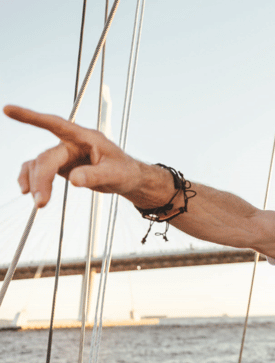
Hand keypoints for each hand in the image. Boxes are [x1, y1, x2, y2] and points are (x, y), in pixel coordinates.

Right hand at [5, 105, 142, 207]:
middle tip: (41, 203)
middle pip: (47, 158)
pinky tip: (29, 192)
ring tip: (39, 203)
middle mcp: (71, 143)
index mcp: (85, 138)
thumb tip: (73, 179)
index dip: (32, 118)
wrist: (126, 177)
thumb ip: (95, 175)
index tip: (7, 109)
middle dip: (41, 179)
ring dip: (35, 182)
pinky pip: (38, 169)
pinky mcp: (60, 165)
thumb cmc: (124, 171)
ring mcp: (64, 154)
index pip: (56, 124)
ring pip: (39, 164)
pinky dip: (31, 179)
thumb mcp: (115, 174)